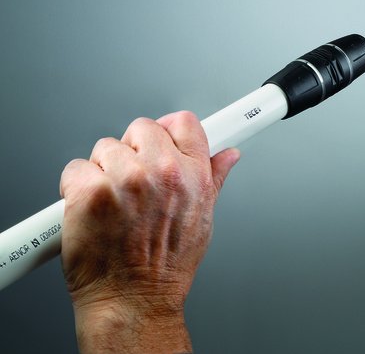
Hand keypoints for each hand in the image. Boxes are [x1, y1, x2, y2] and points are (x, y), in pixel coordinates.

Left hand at [59, 111, 239, 352]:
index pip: (184, 123)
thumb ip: (214, 178)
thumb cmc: (166, 268)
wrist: (133, 301)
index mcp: (193, 176)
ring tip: (112, 203)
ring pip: (105, 148)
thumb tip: (228, 156)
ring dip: (103, 170)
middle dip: (133, 150)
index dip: (169, 130)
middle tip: (132, 181)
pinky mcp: (90, 192)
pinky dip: (76, 186)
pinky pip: (75, 168)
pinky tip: (90, 208)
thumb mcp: (204, 219)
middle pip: (141, 128)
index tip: (162, 136)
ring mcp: (125, 180)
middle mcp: (162, 173)